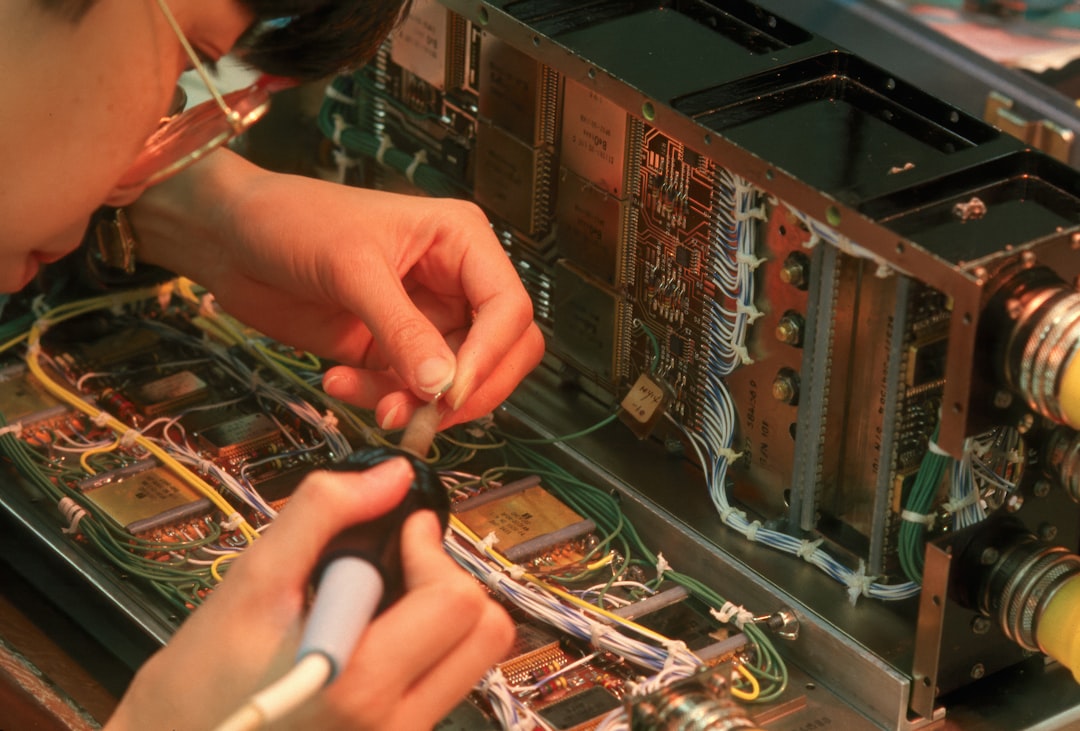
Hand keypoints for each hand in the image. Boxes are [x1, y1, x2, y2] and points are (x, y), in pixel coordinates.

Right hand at [106, 458, 513, 729]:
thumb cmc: (201, 678)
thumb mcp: (253, 580)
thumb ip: (323, 513)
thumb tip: (393, 475)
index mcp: (360, 684)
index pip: (455, 602)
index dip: (431, 547)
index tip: (401, 528)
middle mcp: (393, 724)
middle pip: (484, 631)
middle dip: (445, 579)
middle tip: (394, 564)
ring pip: (471, 658)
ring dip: (439, 614)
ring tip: (374, 604)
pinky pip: (444, 683)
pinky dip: (425, 647)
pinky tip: (369, 637)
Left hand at [130, 151, 543, 428]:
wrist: (231, 237)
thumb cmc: (292, 219)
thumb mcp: (353, 269)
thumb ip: (402, 330)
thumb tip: (443, 385)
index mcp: (460, 242)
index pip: (509, 309)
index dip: (490, 356)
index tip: (451, 391)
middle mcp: (453, 282)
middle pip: (501, 352)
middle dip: (466, 390)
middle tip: (425, 413)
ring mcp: (424, 319)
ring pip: (455, 382)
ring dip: (417, 402)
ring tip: (374, 404)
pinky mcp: (392, 349)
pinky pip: (410, 390)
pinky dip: (381, 398)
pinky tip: (341, 381)